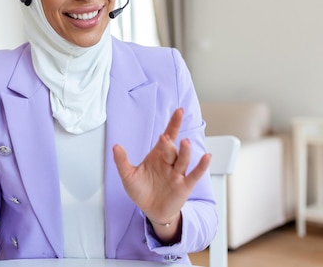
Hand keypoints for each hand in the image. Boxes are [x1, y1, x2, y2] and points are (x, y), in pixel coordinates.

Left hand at [112, 108, 210, 238]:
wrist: (150, 211)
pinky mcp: (184, 186)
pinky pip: (194, 175)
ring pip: (182, 160)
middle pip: (172, 149)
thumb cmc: (142, 190)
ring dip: (184, 152)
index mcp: (158, 156)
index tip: (179, 111)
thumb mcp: (128, 176)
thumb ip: (122, 161)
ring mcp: (178, 174)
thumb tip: (115, 146)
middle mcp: (170, 162)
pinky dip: (201, 166)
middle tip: (164, 138)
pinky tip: (207, 157)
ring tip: (185, 143)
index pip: (167, 136)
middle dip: (169, 144)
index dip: (173, 124)